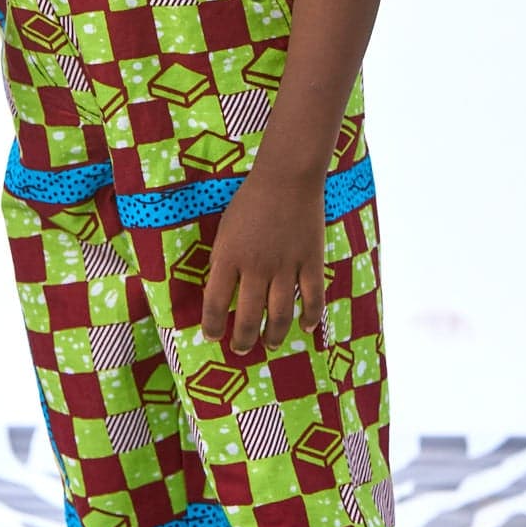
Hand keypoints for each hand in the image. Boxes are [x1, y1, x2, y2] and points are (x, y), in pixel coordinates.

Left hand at [201, 171, 325, 354]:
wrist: (286, 177)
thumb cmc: (250, 201)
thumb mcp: (225, 230)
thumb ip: (224, 262)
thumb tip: (222, 294)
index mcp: (229, 257)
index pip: (215, 304)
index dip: (212, 326)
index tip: (212, 336)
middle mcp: (256, 267)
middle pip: (249, 317)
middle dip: (243, 340)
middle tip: (240, 349)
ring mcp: (286, 266)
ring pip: (280, 315)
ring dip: (273, 336)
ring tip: (269, 345)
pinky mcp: (311, 261)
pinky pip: (313, 298)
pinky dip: (310, 317)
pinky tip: (305, 328)